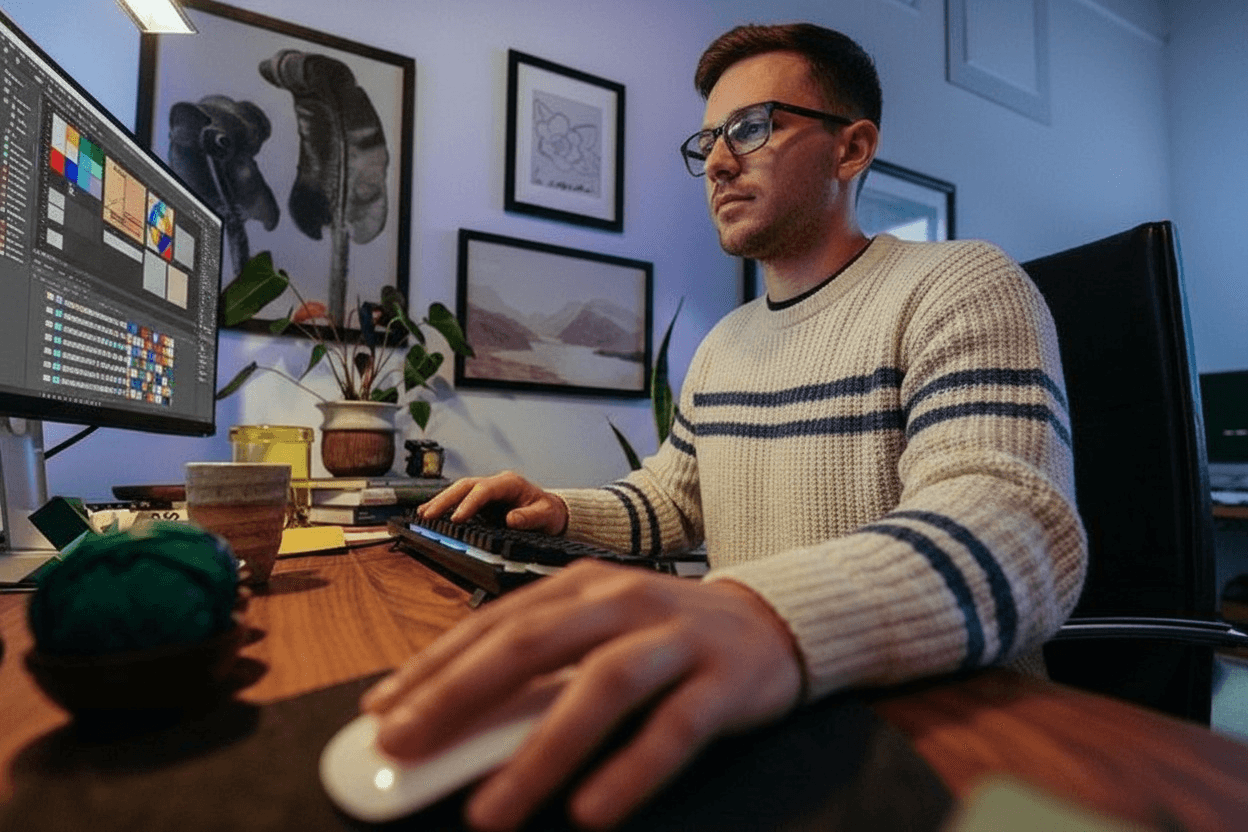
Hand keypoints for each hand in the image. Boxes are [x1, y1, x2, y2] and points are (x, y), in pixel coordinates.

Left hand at [360, 560, 802, 830]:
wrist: (771, 622)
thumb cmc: (665, 634)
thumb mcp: (599, 633)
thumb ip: (539, 668)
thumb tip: (454, 723)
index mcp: (581, 586)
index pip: (493, 624)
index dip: (433, 666)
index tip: (380, 712)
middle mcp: (621, 601)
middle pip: (531, 644)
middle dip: (459, 697)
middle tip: (405, 749)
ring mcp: (674, 638)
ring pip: (600, 688)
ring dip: (538, 752)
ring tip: (489, 812)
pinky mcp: (721, 682)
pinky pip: (673, 729)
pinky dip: (631, 770)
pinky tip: (592, 813)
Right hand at [418, 470, 567, 534]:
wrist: (551, 511)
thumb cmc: (549, 512)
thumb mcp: (546, 516)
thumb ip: (530, 518)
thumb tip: (511, 519)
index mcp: (510, 483)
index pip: (484, 489)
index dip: (469, 503)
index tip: (456, 518)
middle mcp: (495, 483)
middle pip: (465, 486)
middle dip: (445, 499)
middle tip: (428, 515)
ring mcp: (487, 490)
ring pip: (459, 490)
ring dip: (441, 501)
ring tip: (422, 513)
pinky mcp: (482, 501)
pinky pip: (460, 499)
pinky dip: (445, 505)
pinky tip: (429, 512)